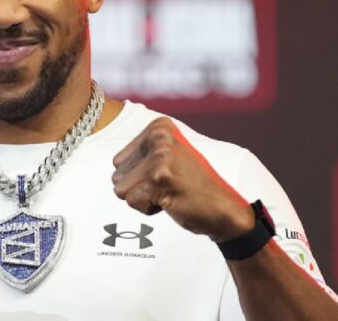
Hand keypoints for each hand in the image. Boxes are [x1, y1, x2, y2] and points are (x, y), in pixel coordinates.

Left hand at [112, 117, 253, 242]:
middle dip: (138, 188)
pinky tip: (172, 201)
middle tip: (168, 186)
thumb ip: (141, 153)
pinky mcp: (160, 178)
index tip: (166, 176)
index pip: (118, 161)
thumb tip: (113, 161)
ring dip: (143, 198)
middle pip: (117, 174)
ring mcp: (160, 157)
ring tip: (169, 192)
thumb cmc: (192, 187)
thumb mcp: (168, 157)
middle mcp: (159, 136)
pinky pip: (132, 202)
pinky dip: (148, 209)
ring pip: (121, 189)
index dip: (138, 176)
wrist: (224, 210)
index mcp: (159, 127)